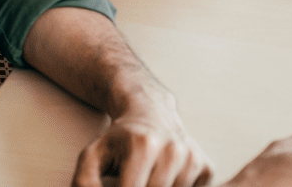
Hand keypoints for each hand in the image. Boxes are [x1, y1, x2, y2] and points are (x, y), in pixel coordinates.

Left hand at [73, 84, 212, 186]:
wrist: (150, 111)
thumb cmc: (119, 139)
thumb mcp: (93, 154)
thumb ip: (85, 181)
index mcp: (143, 146)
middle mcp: (172, 150)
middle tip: (133, 181)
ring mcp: (192, 158)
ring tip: (147, 179)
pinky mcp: (206, 166)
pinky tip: (167, 180)